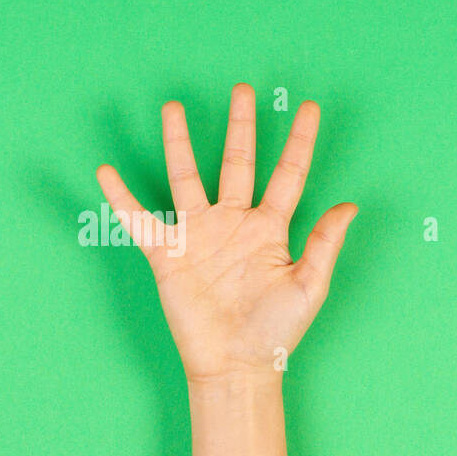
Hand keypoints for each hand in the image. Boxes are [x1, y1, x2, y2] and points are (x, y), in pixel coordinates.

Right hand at [97, 83, 356, 383]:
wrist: (236, 366)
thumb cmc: (275, 334)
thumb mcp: (309, 287)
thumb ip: (324, 243)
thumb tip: (350, 204)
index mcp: (270, 229)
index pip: (288, 174)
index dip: (300, 141)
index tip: (310, 107)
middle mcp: (233, 224)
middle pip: (237, 162)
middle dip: (241, 125)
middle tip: (243, 89)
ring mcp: (199, 236)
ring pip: (186, 177)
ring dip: (178, 142)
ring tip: (172, 107)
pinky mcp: (168, 255)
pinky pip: (138, 220)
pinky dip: (119, 198)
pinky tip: (105, 172)